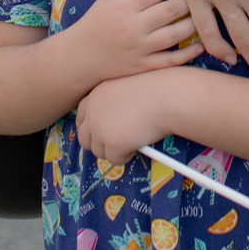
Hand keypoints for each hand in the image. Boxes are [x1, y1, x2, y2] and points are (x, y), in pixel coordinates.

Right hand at [62, 0, 203, 82]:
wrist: (79, 58)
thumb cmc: (95, 22)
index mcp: (126, 5)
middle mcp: (134, 25)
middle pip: (171, 10)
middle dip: (191, 0)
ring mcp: (140, 48)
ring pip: (175, 35)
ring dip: (194, 25)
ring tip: (207, 16)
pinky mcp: (144, 67)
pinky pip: (171, 61)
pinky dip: (188, 54)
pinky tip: (201, 45)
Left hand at [75, 66, 196, 161]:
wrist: (167, 96)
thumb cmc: (155, 89)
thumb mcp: (125, 89)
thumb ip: (112, 104)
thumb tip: (111, 125)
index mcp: (94, 95)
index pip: (81, 117)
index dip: (91, 127)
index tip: (103, 132)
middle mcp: (92, 112)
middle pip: (84, 138)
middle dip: (99, 143)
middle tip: (116, 142)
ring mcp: (100, 129)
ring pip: (99, 152)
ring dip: (114, 150)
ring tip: (133, 140)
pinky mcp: (112, 145)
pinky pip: (115, 160)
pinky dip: (126, 156)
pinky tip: (139, 144)